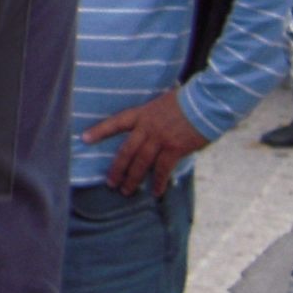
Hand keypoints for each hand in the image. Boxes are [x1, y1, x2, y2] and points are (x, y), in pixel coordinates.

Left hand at [83, 88, 208, 195]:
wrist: (208, 102)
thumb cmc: (188, 101)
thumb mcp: (163, 103)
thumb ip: (154, 116)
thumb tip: (149, 128)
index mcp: (143, 113)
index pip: (116, 122)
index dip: (99, 131)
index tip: (84, 138)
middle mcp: (148, 127)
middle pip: (126, 151)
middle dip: (116, 169)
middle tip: (110, 183)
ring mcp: (160, 138)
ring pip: (141, 163)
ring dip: (133, 179)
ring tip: (127, 191)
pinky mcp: (175, 148)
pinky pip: (163, 169)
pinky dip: (158, 182)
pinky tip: (156, 192)